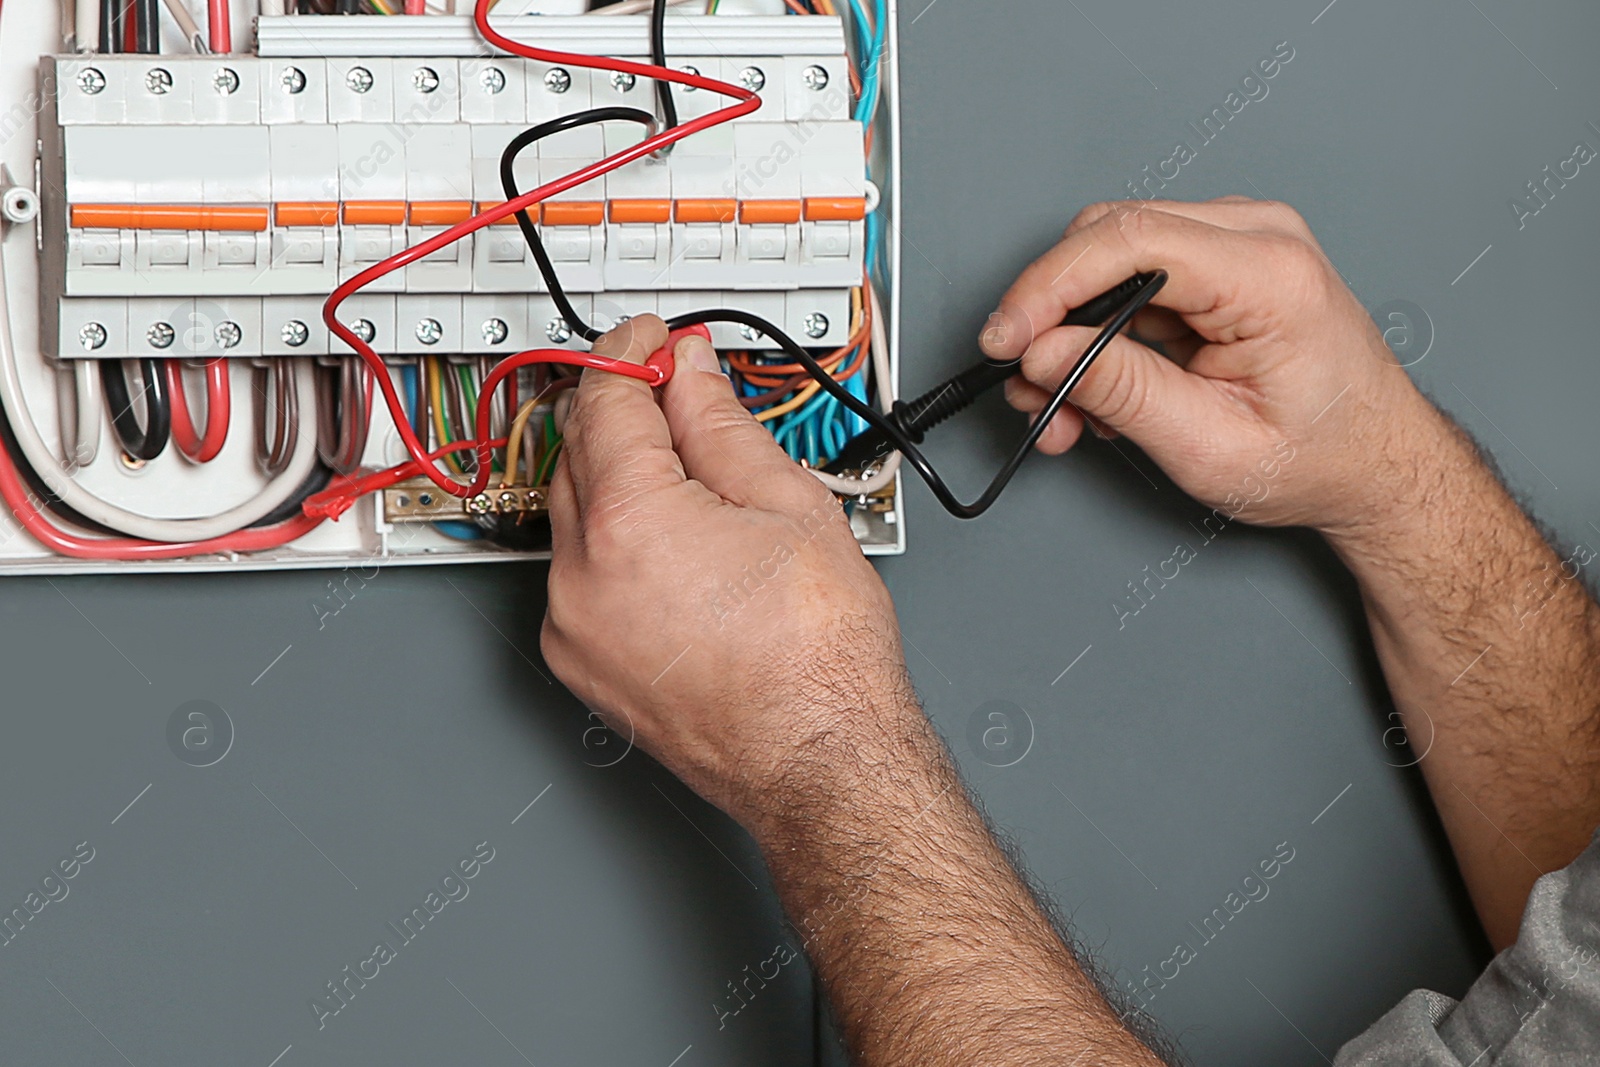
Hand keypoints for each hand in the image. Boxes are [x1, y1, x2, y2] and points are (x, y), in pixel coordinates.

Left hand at [541, 316, 916, 830]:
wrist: (819, 758)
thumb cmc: (817, 656)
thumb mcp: (786, 503)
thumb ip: (721, 423)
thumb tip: (692, 375)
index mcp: (628, 521)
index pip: (603, 397)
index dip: (633, 352)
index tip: (658, 341)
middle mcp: (578, 574)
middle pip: (576, 448)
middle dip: (624, 410)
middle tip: (679, 394)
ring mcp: (572, 625)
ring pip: (572, 512)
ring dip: (617, 476)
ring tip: (692, 476)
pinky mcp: (580, 663)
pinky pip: (577, 572)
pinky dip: (611, 540)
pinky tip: (673, 541)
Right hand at [981, 197, 1448, 536]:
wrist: (1377, 462)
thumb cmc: (1321, 456)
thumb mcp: (1210, 446)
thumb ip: (1123, 392)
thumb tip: (1045, 353)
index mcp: (1270, 276)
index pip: (1130, 240)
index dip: (1049, 286)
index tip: (1007, 338)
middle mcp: (1259, 237)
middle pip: (1111, 236)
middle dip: (1050, 313)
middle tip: (1026, 383)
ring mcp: (1241, 241)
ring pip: (1112, 256)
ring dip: (1070, 329)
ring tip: (1061, 405)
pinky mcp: (1221, 261)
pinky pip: (1134, 276)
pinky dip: (1099, 330)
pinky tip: (1095, 388)